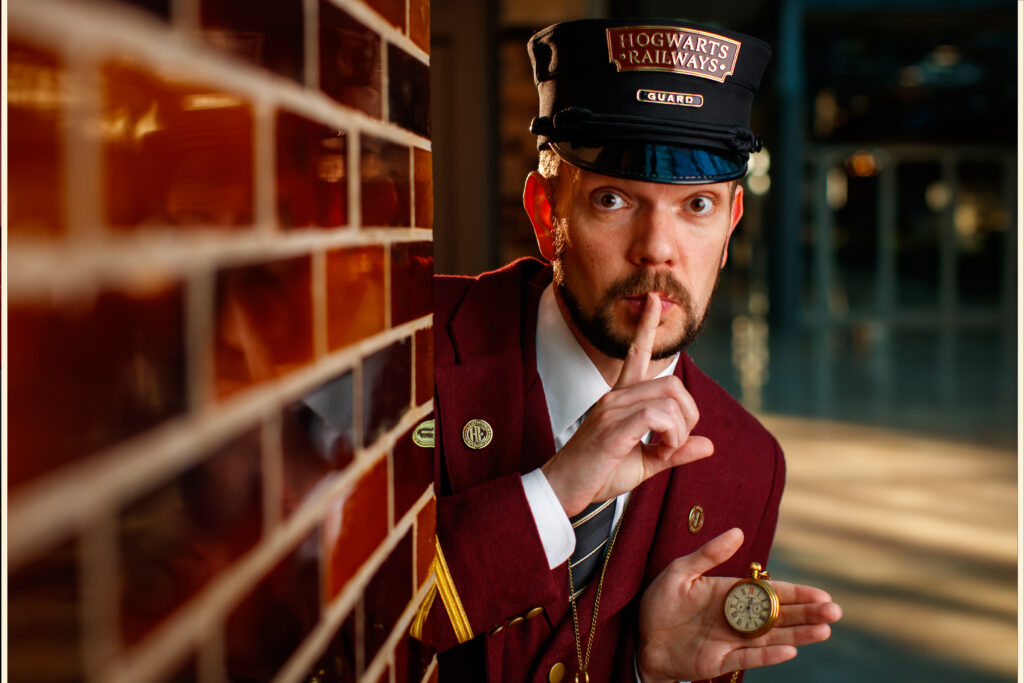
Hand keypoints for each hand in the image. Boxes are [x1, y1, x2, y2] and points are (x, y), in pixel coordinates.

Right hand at [542, 292, 714, 515]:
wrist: (564, 492)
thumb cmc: (598, 476)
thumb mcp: (645, 464)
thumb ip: (676, 452)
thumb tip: (709, 445)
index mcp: (620, 398)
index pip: (636, 353)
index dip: (647, 326)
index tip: (655, 300)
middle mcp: (615, 396)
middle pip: (673, 383)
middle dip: (689, 414)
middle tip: (675, 443)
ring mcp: (612, 409)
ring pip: (669, 400)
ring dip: (679, 431)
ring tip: (664, 452)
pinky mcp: (613, 427)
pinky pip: (658, 417)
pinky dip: (671, 437)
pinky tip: (659, 452)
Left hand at [636, 529, 841, 682]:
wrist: (639, 636)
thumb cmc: (658, 601)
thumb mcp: (680, 571)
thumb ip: (709, 554)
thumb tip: (738, 532)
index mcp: (730, 593)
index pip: (769, 592)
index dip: (796, 594)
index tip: (821, 595)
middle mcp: (737, 617)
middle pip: (779, 616)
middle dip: (807, 614)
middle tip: (836, 612)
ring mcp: (731, 640)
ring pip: (772, 637)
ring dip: (798, 634)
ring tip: (825, 631)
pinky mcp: (720, 661)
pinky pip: (749, 658)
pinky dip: (769, 656)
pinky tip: (791, 650)